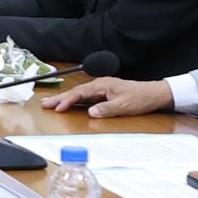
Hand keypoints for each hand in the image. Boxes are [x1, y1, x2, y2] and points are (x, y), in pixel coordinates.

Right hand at [44, 76, 173, 117]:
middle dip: (60, 98)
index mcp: (102, 85)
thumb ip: (106, 109)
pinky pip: (85, 97)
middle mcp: (99, 85)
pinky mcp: (104, 94)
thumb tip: (91, 112)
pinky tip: (68, 105)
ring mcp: (101, 89)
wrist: (153, 94)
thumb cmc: (139, 98)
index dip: (67, 100)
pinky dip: (75, 101)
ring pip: (79, 94)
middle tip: (45, 104)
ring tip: (51, 104)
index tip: (58, 108)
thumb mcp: (123, 105)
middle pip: (76, 92)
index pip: (80, 93)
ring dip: (65, 99)